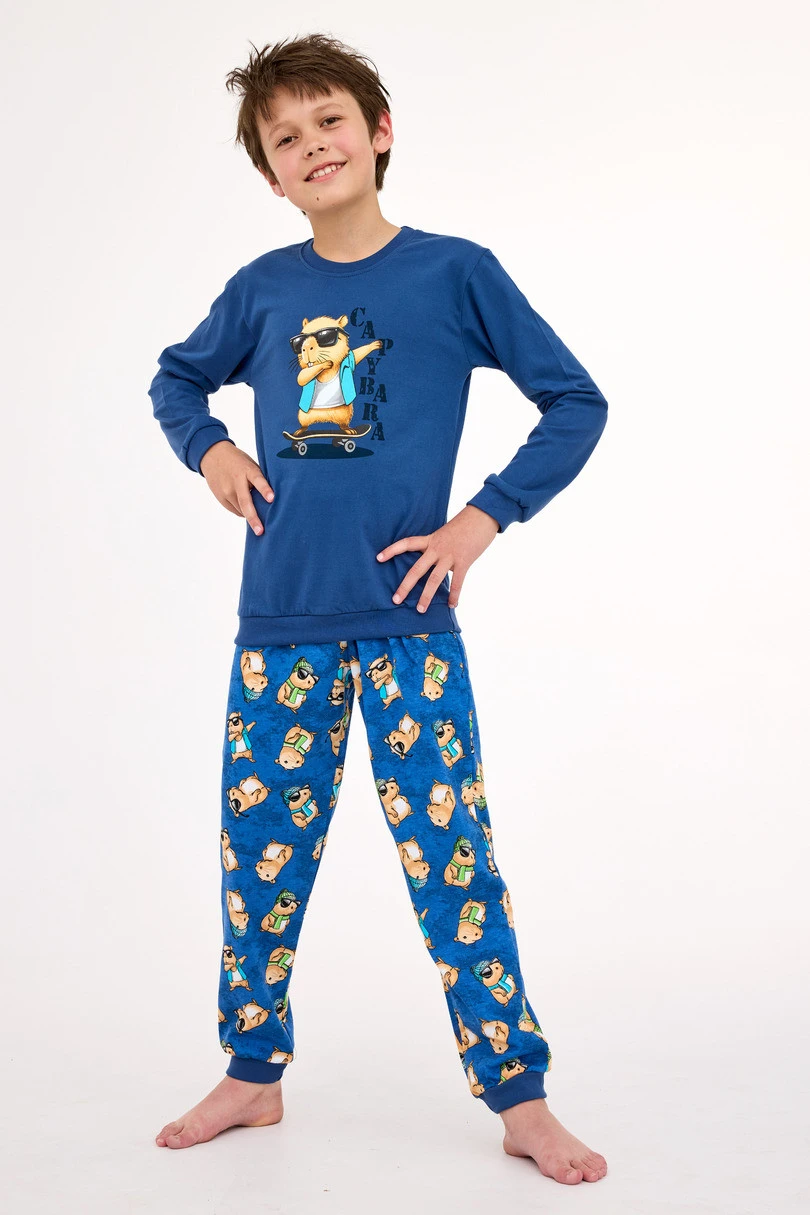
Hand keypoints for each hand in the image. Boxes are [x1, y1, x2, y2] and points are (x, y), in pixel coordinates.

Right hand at [199, 441, 273, 535]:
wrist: (212, 455)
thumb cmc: (238, 461)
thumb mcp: (250, 465)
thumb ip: (259, 480)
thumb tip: (271, 501)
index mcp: (247, 471)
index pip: (258, 480)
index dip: (265, 490)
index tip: (272, 499)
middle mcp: (236, 482)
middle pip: (245, 503)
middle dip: (254, 518)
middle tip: (260, 531)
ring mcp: (226, 491)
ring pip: (241, 510)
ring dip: (250, 516)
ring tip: (259, 522)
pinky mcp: (220, 497)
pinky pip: (234, 510)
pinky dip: (242, 511)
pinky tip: (246, 508)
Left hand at [376, 505, 499, 612]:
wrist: (482, 517)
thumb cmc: (464, 525)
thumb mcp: (445, 533)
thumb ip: (437, 547)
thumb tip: (434, 562)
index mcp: (430, 540)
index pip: (407, 543)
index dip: (392, 550)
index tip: (378, 558)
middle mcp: (437, 548)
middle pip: (417, 569)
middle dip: (405, 586)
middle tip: (395, 600)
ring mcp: (450, 556)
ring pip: (435, 579)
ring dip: (427, 596)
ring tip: (420, 610)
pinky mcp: (464, 561)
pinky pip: (458, 582)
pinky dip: (454, 595)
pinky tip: (451, 605)